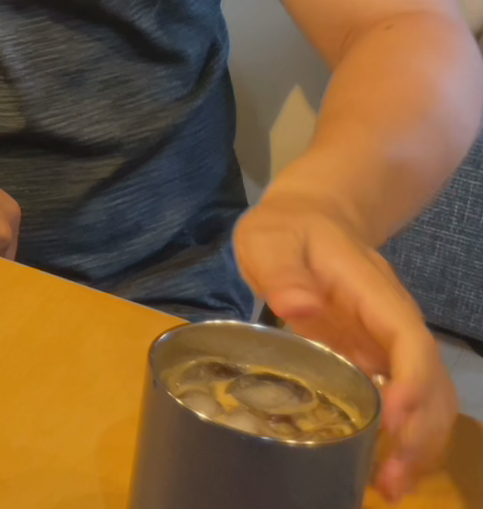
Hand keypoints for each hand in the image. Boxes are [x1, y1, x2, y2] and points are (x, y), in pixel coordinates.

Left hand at [235, 190, 456, 502]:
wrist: (310, 219)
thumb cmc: (288, 230)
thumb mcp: (271, 240)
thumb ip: (284, 270)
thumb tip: (300, 307)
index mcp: (374, 294)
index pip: (408, 341)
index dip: (410, 382)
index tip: (394, 422)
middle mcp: (393, 324)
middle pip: (430, 381)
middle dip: (420, 433)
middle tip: (390, 480)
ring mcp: (389, 344)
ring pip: (427, 398)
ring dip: (418, 444)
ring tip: (391, 487)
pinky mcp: (377, 360)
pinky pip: (404, 401)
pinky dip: (402, 436)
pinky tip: (380, 468)